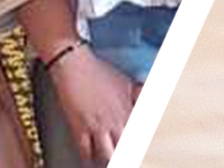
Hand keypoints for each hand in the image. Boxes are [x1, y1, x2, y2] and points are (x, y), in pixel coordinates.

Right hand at [46, 44, 136, 163]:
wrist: (75, 65)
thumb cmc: (99, 71)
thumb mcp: (126, 82)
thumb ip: (139, 95)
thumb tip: (147, 99)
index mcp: (128, 110)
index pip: (138, 135)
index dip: (140, 146)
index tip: (141, 152)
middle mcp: (115, 121)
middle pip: (124, 148)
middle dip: (126, 155)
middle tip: (127, 159)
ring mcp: (97, 126)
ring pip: (108, 154)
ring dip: (110, 159)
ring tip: (110, 162)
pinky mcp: (79, 128)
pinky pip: (85, 151)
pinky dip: (88, 158)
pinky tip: (90, 161)